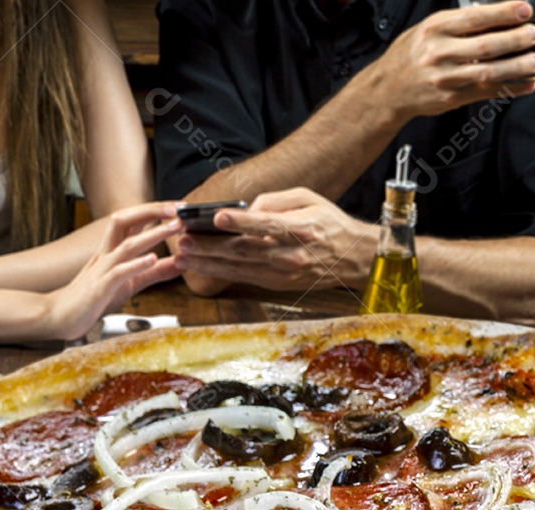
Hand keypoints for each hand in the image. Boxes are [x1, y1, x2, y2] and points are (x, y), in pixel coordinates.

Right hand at [46, 204, 182, 339]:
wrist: (58, 317)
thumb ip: (154, 273)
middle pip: (125, 220)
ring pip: (126, 244)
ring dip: (152, 234)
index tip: (180, 207)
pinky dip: (136, 265)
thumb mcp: (129, 283)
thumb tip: (180, 264)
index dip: (155, 211)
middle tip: (178, 209)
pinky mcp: (99, 289)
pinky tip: (152, 259)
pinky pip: (118, 273)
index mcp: (111, 250)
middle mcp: (105, 254)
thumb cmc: (91, 299)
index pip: (133, 221)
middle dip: (152, 211)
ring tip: (174, 228)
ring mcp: (101, 270)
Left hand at [174, 188, 376, 293]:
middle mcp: (290, 254)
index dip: (241, 222)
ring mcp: (282, 273)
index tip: (217, 217)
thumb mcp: (309, 198)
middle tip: (183, 240)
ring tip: (182, 256)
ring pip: (238, 268)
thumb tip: (247, 210)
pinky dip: (219, 273)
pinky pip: (242, 278)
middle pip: (244, 251)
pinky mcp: (276, 284)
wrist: (352, 258)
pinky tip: (200, 267)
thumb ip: (275, 201)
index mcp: (300, 228)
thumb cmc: (328, 223)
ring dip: (207, 263)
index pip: (266, 225)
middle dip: (210, 246)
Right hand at [363, 1, 534, 121]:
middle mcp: (438, 53)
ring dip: (516, 67)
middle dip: (515, 40)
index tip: (524, 11)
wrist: (385, 92)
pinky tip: (525, 84)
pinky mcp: (450, 98)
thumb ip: (456, 23)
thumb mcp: (425, 30)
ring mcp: (444, 78)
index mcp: (434, 29)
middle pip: (485, 46)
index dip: (504, 13)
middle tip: (533, 36)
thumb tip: (496, 17)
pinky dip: (508, 89)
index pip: (475, 18)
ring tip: (534, 62)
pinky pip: (485, 93)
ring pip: (487, 72)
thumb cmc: (407, 58)